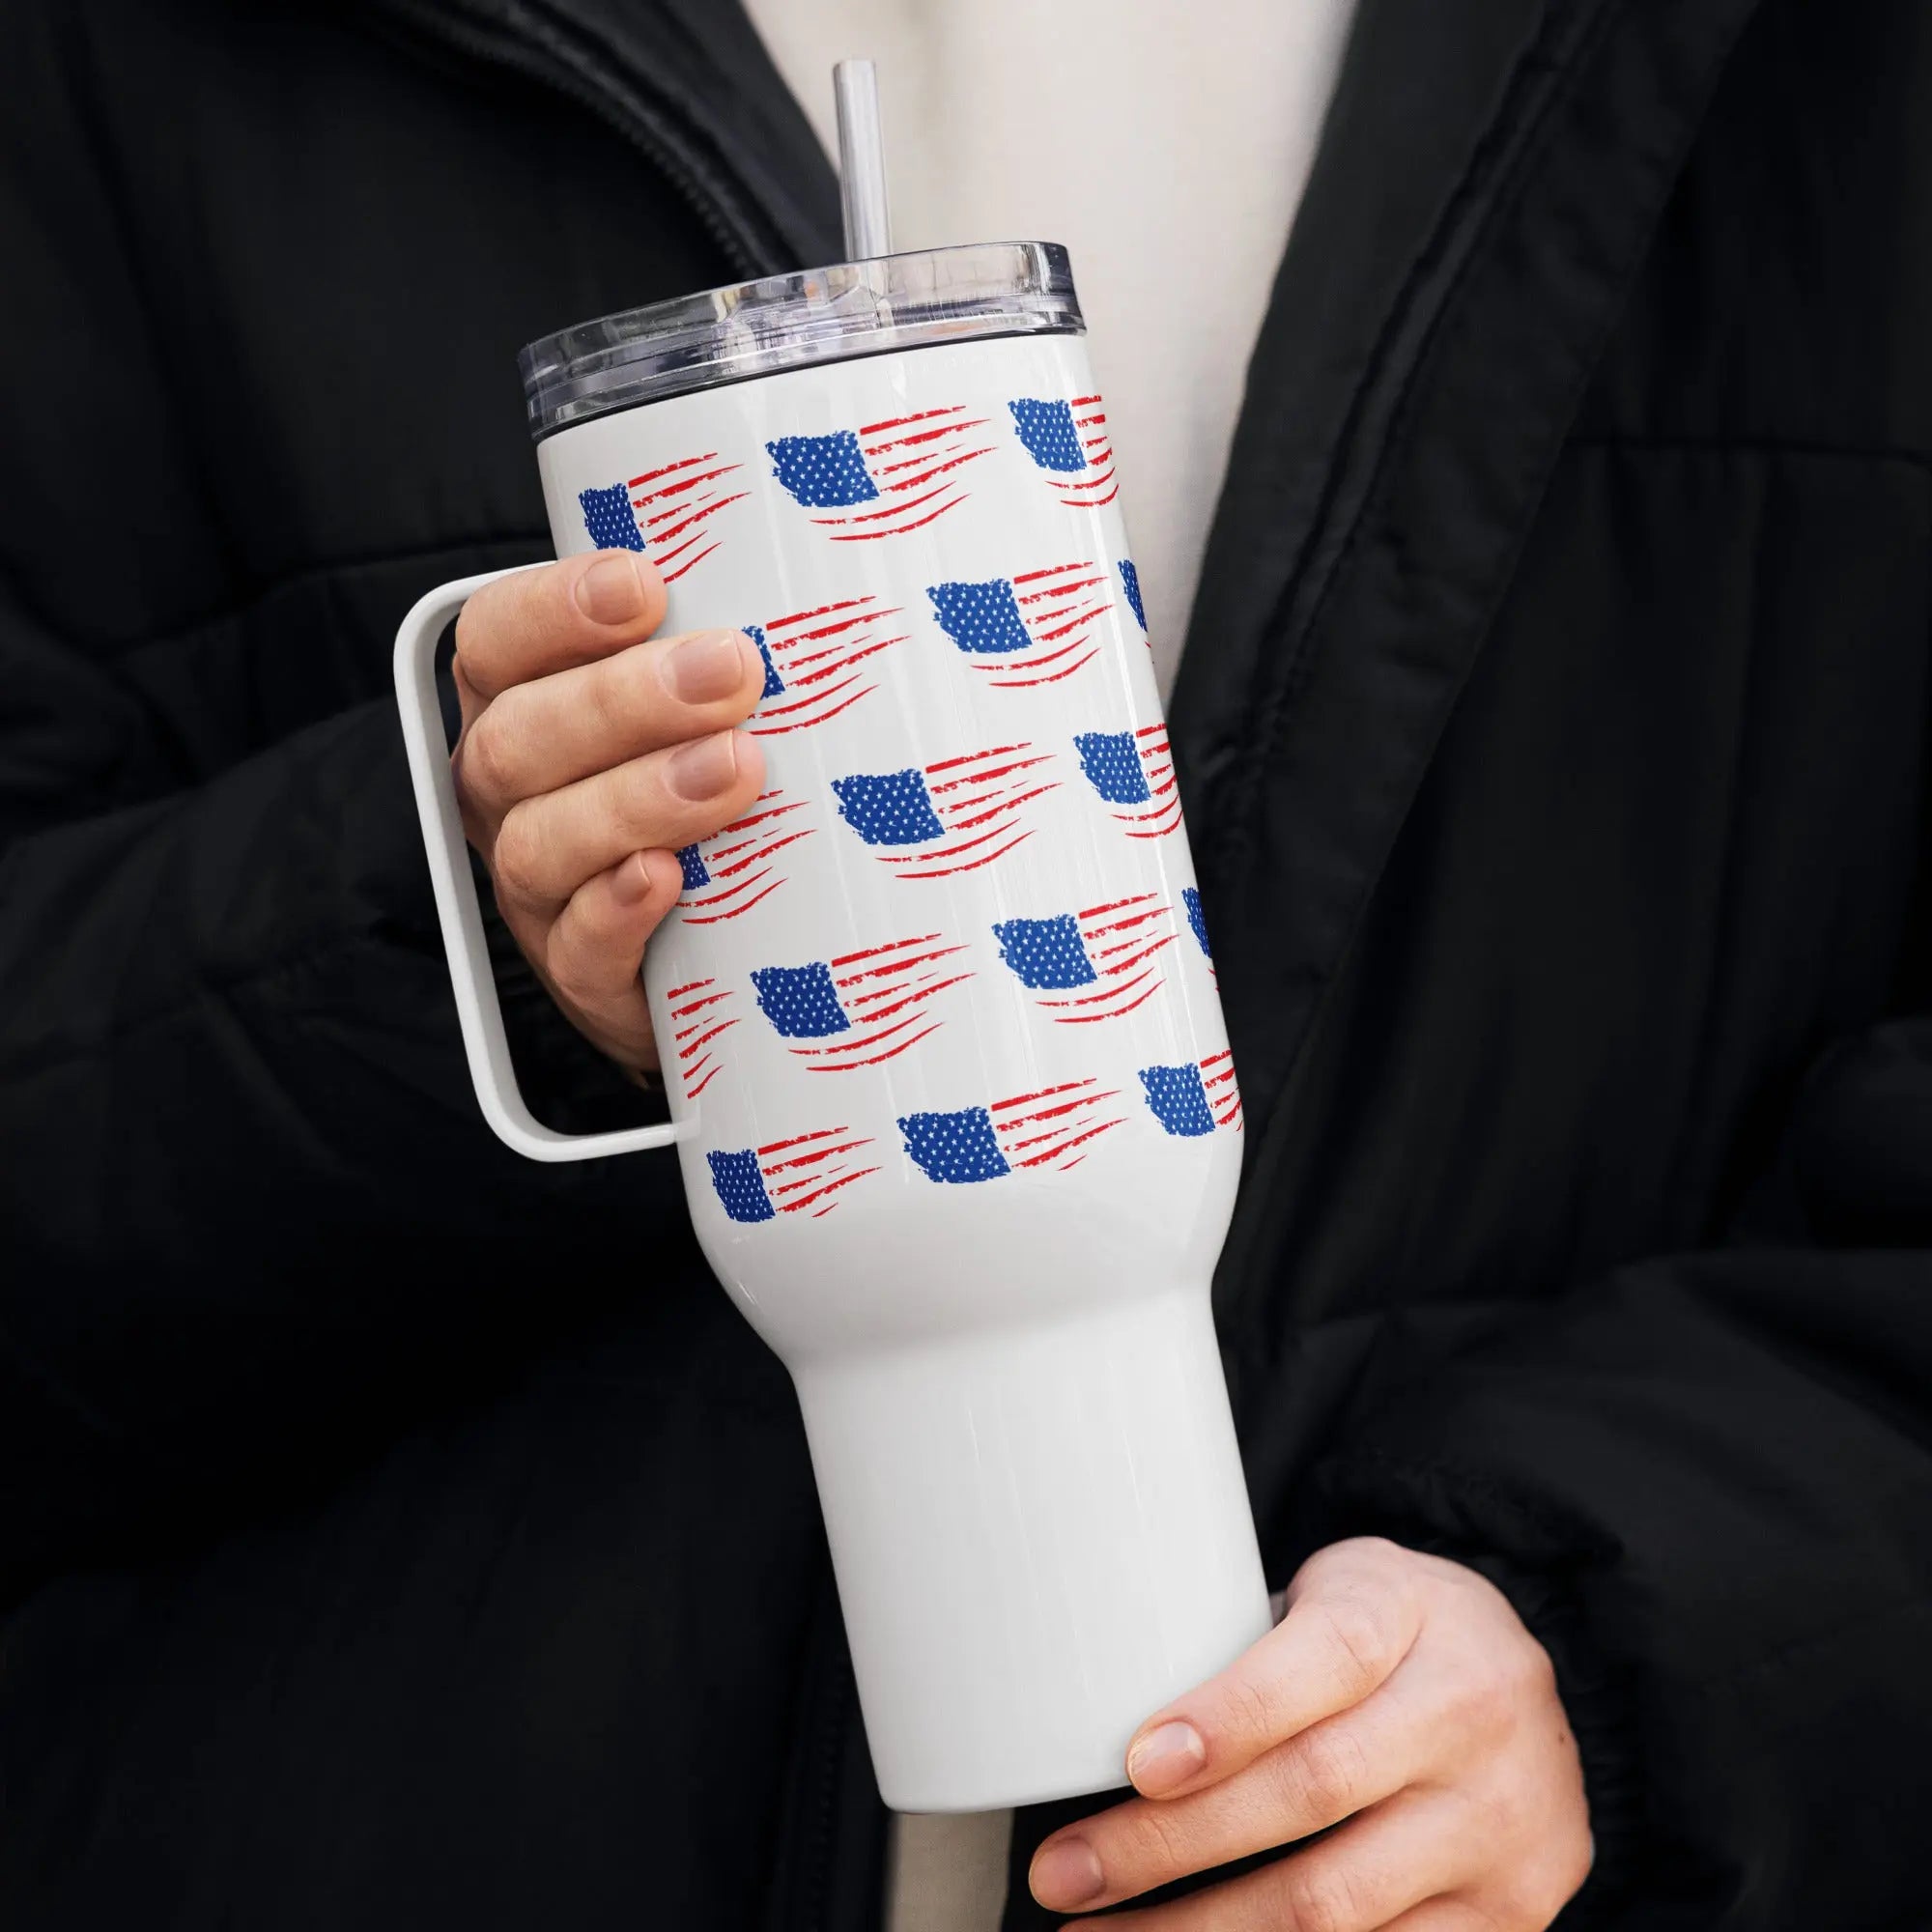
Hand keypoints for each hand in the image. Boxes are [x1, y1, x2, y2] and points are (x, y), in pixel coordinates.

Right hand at [450, 550, 765, 1073]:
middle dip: (621, 699)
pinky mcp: (584, 977)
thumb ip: (736, 656)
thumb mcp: (714, 715)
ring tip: (734, 767)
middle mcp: (513, 796)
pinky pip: (578, 947)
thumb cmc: (722, 807)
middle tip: (730, 671)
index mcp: (526, 707)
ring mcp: (539, 893)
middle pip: (517, 738)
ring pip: (540, 842)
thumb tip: (857, 585)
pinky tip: (666, 877)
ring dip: (635, 797)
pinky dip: (617, 909)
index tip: (642, 585)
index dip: (553, 608)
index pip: (497, 639)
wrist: (723, 967)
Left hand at [1028, 1538, 1591, 1929]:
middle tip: (1066, 1873)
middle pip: (1311, 1791)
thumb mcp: (1331, 1589)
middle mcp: (1470, 1714)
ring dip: (1203, 1931)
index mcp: (1410, 1612)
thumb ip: (1246, 1641)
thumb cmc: (1388, 1628)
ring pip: (1336, 1904)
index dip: (1230, 1717)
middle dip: (1169, 1845)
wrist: (1520, 1677)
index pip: (1324, 1661)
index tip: (1138, 1764)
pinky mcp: (1512, 1912)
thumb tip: (1102, 1718)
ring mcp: (1500, 1823)